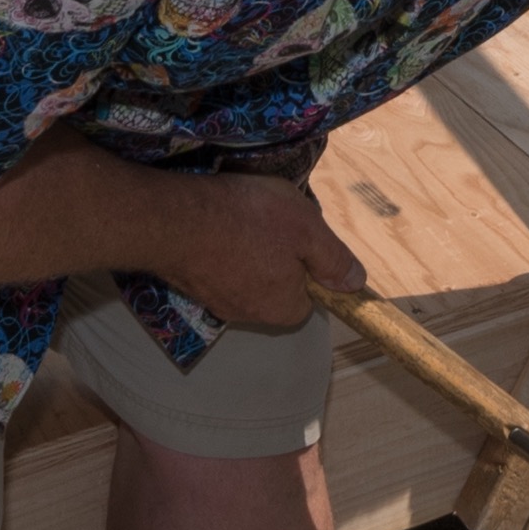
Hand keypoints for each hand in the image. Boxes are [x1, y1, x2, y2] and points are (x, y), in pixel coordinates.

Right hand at [154, 169, 370, 335]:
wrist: (172, 218)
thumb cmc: (247, 221)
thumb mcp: (307, 230)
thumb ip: (333, 259)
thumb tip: (356, 283)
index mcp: (283, 308)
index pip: (309, 297)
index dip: (309, 265)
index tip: (299, 236)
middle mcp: (248, 314)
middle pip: (276, 285)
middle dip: (277, 254)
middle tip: (271, 220)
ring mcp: (214, 300)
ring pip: (245, 274)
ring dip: (246, 248)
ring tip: (241, 215)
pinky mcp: (189, 282)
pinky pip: (217, 265)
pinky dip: (219, 245)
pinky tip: (216, 220)